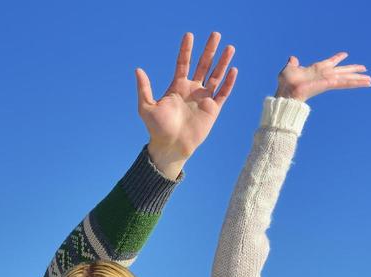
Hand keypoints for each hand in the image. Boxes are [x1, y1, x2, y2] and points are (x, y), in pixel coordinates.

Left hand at [138, 32, 237, 179]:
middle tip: (215, 34)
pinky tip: (233, 70)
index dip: (186, 50)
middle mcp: (192, 90)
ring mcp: (203, 98)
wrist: (170, 146)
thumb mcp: (146, 107)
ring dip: (223, 62)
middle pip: (203, 65)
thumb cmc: (157, 129)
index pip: (183, 63)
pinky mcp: (213, 109)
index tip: (189, 35)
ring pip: (216, 76)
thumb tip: (138, 70)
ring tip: (229, 47)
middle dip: (209, 50)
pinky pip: (223, 93)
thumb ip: (144, 88)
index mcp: (177, 87)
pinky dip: (228, 82)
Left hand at [276, 53, 370, 101]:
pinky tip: (366, 83)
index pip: (330, 62)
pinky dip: (356, 83)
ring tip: (370, 80)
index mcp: (316, 69)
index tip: (344, 54)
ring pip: (347, 78)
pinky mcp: (330, 84)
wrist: (286, 91)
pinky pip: (346, 83)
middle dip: (353, 69)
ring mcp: (328, 80)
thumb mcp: (289, 69)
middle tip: (364, 68)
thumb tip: (292, 58)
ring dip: (359, 79)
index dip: (337, 58)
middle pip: (343, 71)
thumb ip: (293, 64)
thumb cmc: (286, 83)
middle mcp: (325, 74)